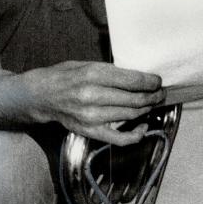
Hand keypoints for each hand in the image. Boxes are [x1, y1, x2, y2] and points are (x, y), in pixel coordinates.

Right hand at [28, 60, 165, 144]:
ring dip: (146, 109)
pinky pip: (119, 138)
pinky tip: (143, 126)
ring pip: (131, 115)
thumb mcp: (87, 64)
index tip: (158, 81)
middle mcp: (93, 96)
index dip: (151, 82)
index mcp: (93, 75)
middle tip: (160, 93)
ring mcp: (92, 116)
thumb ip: (111, 72)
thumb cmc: (65, 76)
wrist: (41, 96)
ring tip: (153, 103)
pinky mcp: (90, 131)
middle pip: (135, 99)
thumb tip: (139, 77)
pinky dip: (136, 135)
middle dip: (153, 96)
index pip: (132, 80)